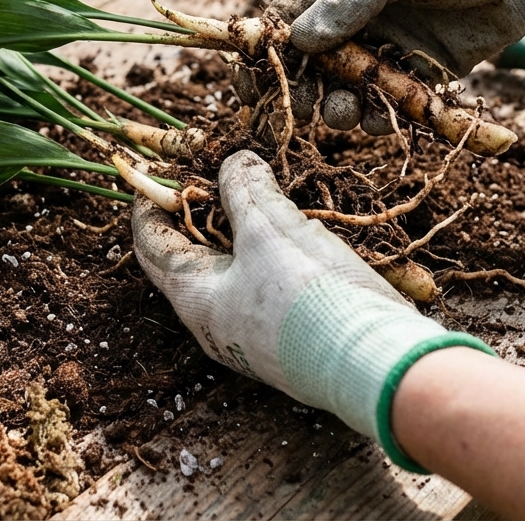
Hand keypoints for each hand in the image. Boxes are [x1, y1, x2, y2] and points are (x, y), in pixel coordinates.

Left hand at [131, 150, 491, 470]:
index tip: (153, 174)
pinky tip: (293, 235)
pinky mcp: (289, 337)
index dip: (149, 205)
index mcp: (196, 298)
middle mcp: (215, 323)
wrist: (375, 363)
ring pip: (232, 273)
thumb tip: (234, 161)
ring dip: (238, 234)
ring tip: (255, 196)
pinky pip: (265, 288)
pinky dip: (267, 255)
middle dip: (197, 217)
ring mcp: (252, 335)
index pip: (151, 246)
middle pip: (190, 260)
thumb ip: (246, 190)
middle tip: (209, 179)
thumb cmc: (309, 296)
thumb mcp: (271, 229)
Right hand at [266, 0, 524, 127]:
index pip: (286, 17)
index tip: (250, 83)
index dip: (264, 51)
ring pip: (347, 86)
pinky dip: (379, 114)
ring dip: (339, 106)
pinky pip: (388, 100)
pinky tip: (380, 118)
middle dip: (302, 87)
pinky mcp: (423, 70)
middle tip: (304, 106)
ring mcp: (390, 43)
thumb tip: (298, 40)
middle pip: (311, 62)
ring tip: (347, 114)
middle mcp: (360, 13)